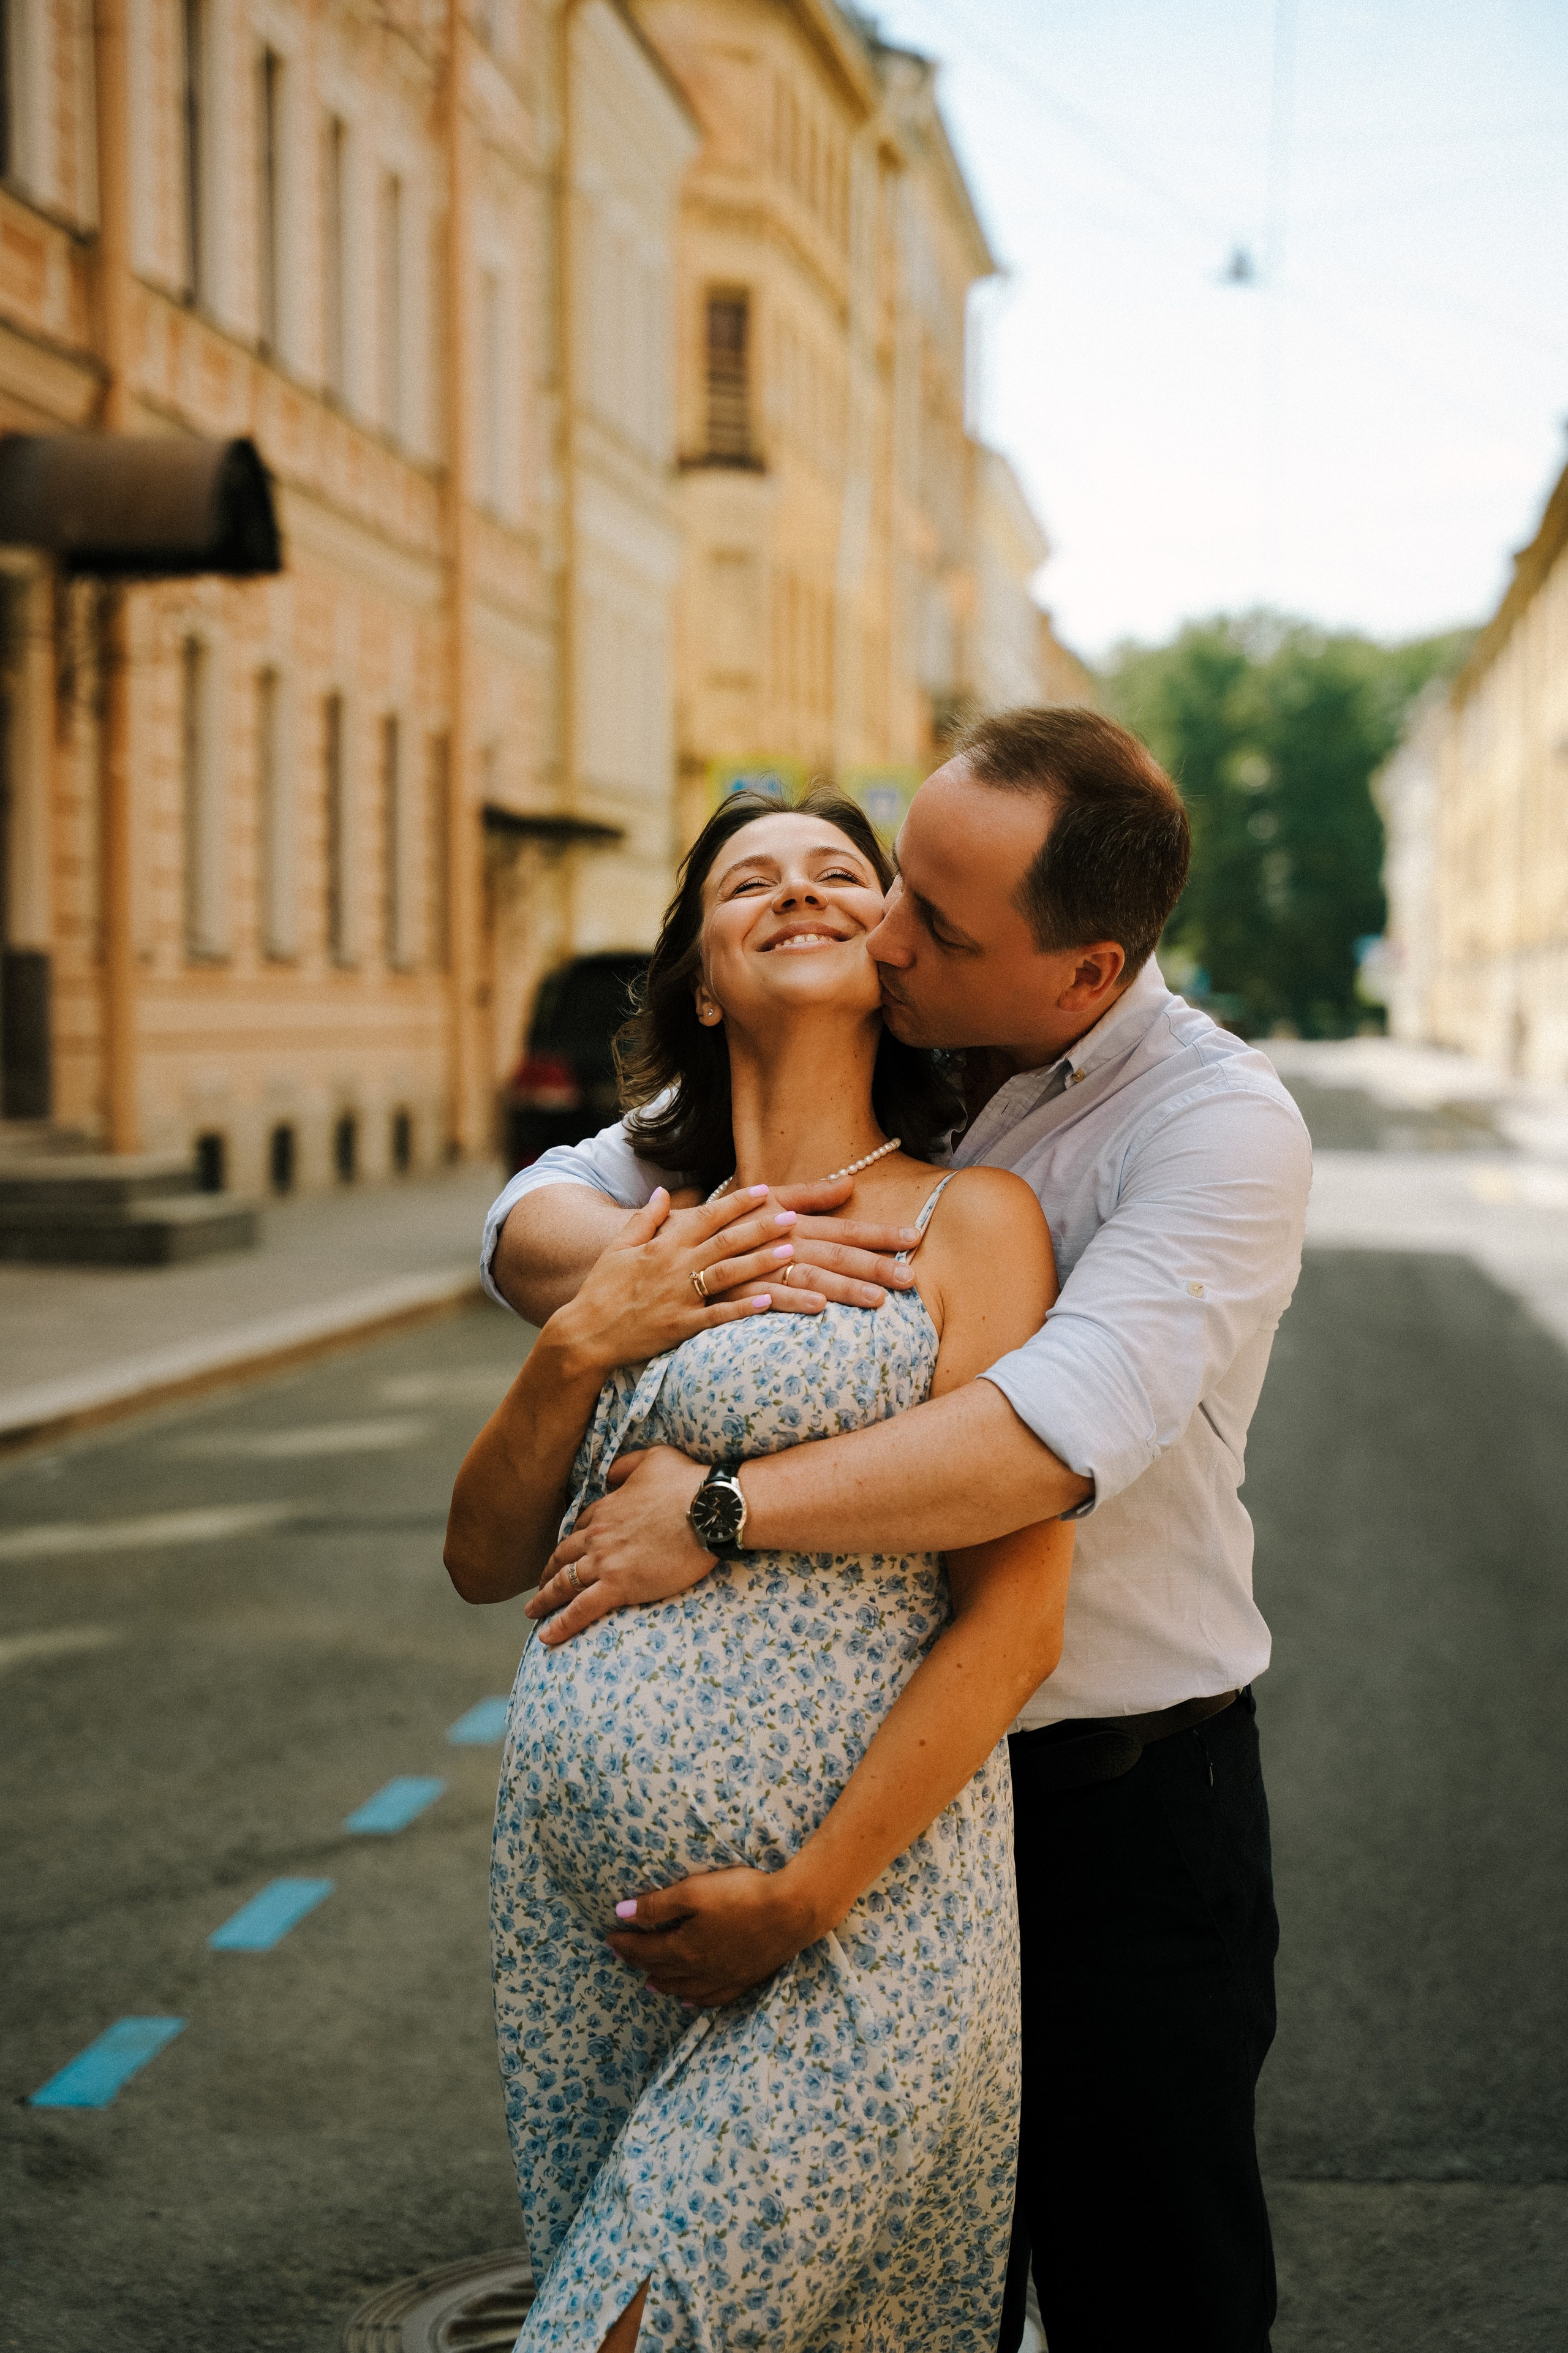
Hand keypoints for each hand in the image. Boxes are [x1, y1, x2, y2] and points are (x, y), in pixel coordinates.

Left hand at [527, 1445, 710, 1641]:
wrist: (708, 1509)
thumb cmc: (687, 1482)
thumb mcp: (653, 1458)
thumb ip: (626, 1465)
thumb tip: (611, 1475)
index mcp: (605, 1509)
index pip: (578, 1529)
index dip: (570, 1543)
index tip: (565, 1554)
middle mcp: (598, 1536)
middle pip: (563, 1557)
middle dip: (548, 1572)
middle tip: (540, 1586)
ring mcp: (605, 1562)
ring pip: (564, 1584)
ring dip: (545, 1599)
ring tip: (533, 1612)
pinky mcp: (619, 1585)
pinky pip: (582, 1609)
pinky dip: (561, 1624)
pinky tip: (546, 1635)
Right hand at [551, 1186, 798, 1375]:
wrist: (585, 1333)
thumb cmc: (602, 1290)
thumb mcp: (618, 1248)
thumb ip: (645, 1218)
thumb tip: (664, 1191)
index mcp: (662, 1245)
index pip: (706, 1216)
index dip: (737, 1203)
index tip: (764, 1191)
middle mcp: (674, 1267)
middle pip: (726, 1242)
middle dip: (761, 1227)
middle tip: (792, 1217)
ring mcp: (679, 1297)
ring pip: (727, 1274)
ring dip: (760, 1262)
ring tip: (790, 1252)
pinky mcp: (681, 1327)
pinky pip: (716, 1316)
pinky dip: (742, 1308)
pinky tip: (767, 1302)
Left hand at [604, 1864, 822, 2007]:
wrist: (793, 1911)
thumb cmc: (741, 1895)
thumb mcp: (694, 1892)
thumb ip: (657, 1905)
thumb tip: (621, 1913)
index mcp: (685, 1948)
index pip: (646, 1949)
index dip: (625, 1944)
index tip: (608, 1938)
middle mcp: (701, 1969)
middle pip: (662, 1968)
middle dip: (639, 1962)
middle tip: (622, 1956)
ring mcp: (724, 1978)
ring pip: (685, 1988)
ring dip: (664, 1984)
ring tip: (649, 1984)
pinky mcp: (746, 1978)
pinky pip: (713, 1998)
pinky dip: (696, 2001)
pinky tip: (691, 2001)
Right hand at [706, 1176, 923, 1315]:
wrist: (655, 1245)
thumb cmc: (717, 1222)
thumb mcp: (764, 1200)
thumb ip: (808, 1194)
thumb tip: (850, 1185)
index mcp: (786, 1223)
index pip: (843, 1229)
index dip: (879, 1233)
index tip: (915, 1236)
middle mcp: (775, 1245)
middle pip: (832, 1256)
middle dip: (873, 1265)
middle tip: (911, 1276)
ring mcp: (753, 1272)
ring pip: (805, 1280)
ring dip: (841, 1289)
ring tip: (875, 1299)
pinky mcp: (732, 1296)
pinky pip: (764, 1301)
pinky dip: (790, 1303)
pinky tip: (817, 1310)